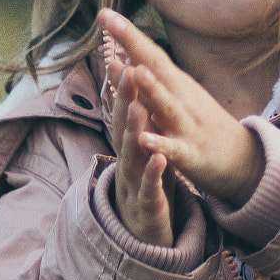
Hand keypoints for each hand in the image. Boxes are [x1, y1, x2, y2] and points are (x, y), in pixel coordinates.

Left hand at [100, 10, 263, 207]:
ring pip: (167, 105)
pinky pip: (173, 148)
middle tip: (113, 23)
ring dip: (153, 89)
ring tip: (136, 72)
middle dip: (134, 45)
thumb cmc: (198, 123)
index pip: (147, 53)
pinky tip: (144, 139)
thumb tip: (114, 57)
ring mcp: (187, 124)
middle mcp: (181, 97)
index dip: (126, 34)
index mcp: (173, 83)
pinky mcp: (190, 154)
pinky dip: (159, 144)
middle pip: (156, 68)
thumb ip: (141, 81)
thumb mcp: (168, 99)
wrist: (240, 159)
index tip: (103, 13)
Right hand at [105, 30, 178, 245]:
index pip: (123, 105)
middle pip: (123, 123)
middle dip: (125, 95)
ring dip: (134, 129)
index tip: (120, 47)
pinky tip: (159, 156)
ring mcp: (135, 181)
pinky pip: (151, 186)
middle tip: (126, 66)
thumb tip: (124, 77)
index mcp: (128, 141)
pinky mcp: (149, 204)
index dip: (121, 78)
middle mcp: (127, 157)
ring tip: (137, 106)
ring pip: (132, 152)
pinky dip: (153, 171)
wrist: (144, 232)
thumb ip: (132, 115)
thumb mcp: (139, 146)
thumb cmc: (145, 180)